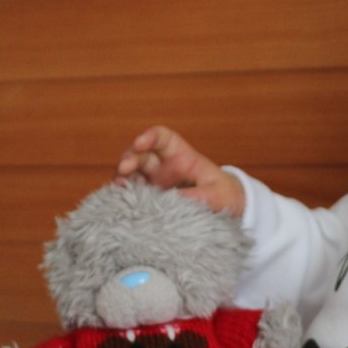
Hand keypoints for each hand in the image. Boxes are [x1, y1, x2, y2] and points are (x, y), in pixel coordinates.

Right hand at [116, 125, 244, 215]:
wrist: (228, 210)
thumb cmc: (224, 195)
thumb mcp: (216, 195)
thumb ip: (196, 197)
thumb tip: (171, 201)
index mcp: (181, 156)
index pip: (161, 138)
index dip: (149, 136)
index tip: (141, 142)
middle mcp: (164, 166)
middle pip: (140, 155)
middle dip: (129, 158)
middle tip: (124, 168)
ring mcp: (155, 182)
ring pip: (132, 174)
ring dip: (122, 178)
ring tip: (119, 186)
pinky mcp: (151, 199)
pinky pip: (133, 194)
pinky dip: (125, 195)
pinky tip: (120, 200)